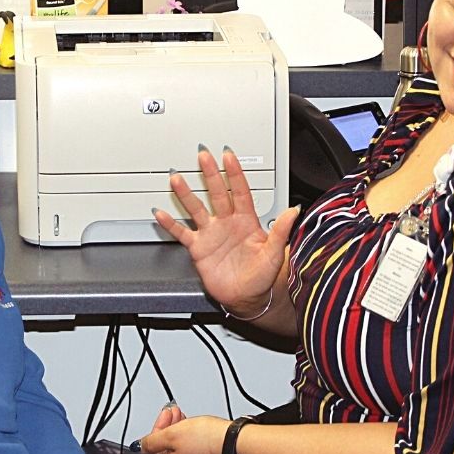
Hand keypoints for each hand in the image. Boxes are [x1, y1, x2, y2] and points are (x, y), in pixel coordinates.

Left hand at [141, 413, 230, 453]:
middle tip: (173, 412)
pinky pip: (194, 448)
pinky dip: (192, 436)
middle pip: (167, 446)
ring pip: (181, 446)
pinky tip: (197, 427)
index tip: (164, 413)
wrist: (232, 442)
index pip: (154, 446)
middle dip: (168, 426)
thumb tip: (140, 445)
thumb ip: (152, 440)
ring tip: (185, 416)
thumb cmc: (206, 440)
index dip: (157, 426)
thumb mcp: (171, 434)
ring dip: (180, 428)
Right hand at [154, 148, 298, 316]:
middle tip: (203, 155)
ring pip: (196, 209)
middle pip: (217, 193)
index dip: (235, 174)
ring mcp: (211, 234)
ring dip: (186, 194)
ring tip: (176, 178)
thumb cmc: (262, 277)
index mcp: (246, 221)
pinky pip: (182, 233)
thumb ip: (281, 231)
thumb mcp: (274, 254)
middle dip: (210, 174)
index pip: (241, 192)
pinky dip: (171, 224)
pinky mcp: (199, 248)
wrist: (246, 298)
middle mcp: (227, 223)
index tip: (229, 156)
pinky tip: (160, 213)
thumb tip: (293, 211)